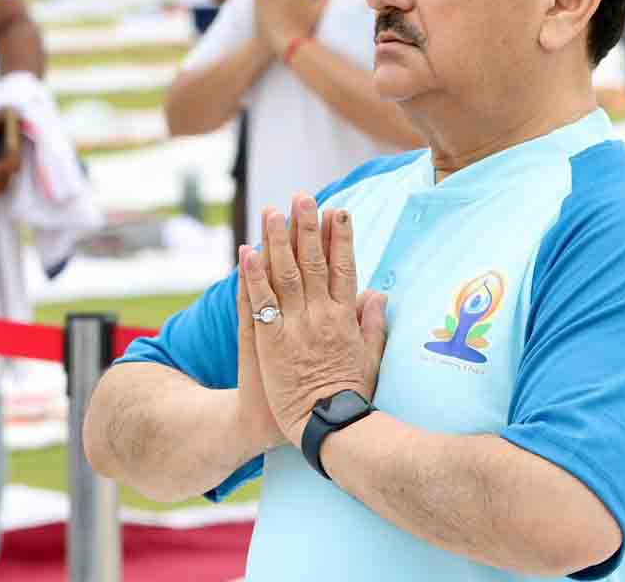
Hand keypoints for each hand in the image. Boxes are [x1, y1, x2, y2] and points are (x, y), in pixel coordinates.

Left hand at [241, 197, 388, 447]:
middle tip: (302, 197)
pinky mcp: (270, 343)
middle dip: (307, 227)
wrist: (326, 429)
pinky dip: (252, 276)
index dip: (340, 238)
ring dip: (278, 241)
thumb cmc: (350, 396)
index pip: (345, 268)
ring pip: (285, 275)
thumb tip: (378, 294)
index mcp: (346, 319)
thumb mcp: (371, 358)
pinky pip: (259, 303)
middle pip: (314, 263)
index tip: (338, 211)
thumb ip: (373, 324)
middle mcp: (321, 317)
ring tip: (272, 211)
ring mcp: (294, 328)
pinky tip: (246, 252)